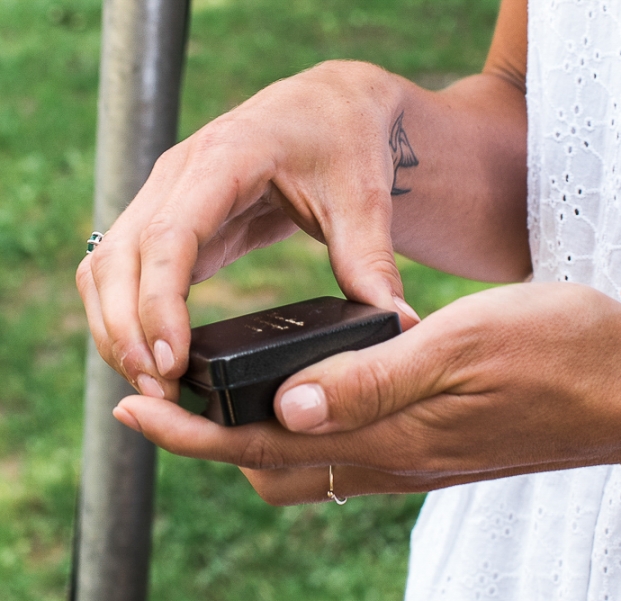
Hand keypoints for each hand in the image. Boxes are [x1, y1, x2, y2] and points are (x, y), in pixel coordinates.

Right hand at [76, 61, 420, 400]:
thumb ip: (372, 261)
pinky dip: (125, 314)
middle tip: (157, 390)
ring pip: (107, 267)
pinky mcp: (172, 220)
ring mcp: (167, 195)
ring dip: (116, 328)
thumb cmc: (345, 141)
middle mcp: (179, 174)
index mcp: (225, 159)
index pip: (170, 236)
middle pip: (120, 258)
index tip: (170, 360)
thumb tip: (401, 325)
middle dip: (126, 330)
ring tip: (150, 385)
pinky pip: (125, 270)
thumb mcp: (364, 198)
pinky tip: (149, 357)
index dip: (160, 302)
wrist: (330, 106)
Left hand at [112, 283, 620, 503]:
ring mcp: (419, 457)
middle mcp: (397, 457)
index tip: (135, 404)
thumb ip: (374, 380)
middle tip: (172, 390)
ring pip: (309, 461)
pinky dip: (306, 427)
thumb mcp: (466, 346)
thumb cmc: (561, 349)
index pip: (266, 441)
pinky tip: (307, 392)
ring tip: (225, 388)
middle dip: (212, 436)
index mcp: (396, 432)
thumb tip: (283, 405)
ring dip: (256, 432)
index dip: (194, 428)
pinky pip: (349, 451)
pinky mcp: (438, 447)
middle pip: (275, 463)